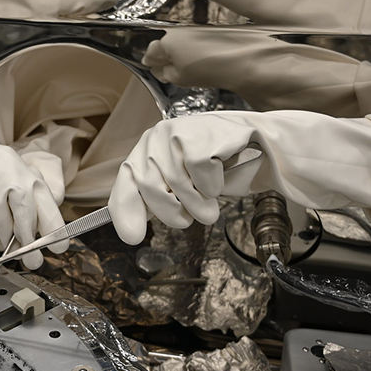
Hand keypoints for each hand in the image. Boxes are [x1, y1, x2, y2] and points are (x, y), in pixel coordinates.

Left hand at [108, 116, 260, 244]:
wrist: (245, 140)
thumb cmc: (207, 166)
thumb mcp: (177, 183)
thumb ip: (154, 200)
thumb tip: (129, 231)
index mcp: (144, 151)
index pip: (126, 182)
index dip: (126, 211)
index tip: (132, 236)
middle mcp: (154, 139)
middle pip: (152, 188)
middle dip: (173, 212)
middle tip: (189, 217)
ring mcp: (176, 134)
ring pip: (178, 184)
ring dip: (198, 204)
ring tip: (208, 203)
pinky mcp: (200, 135)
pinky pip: (202, 176)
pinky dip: (213, 186)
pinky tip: (218, 176)